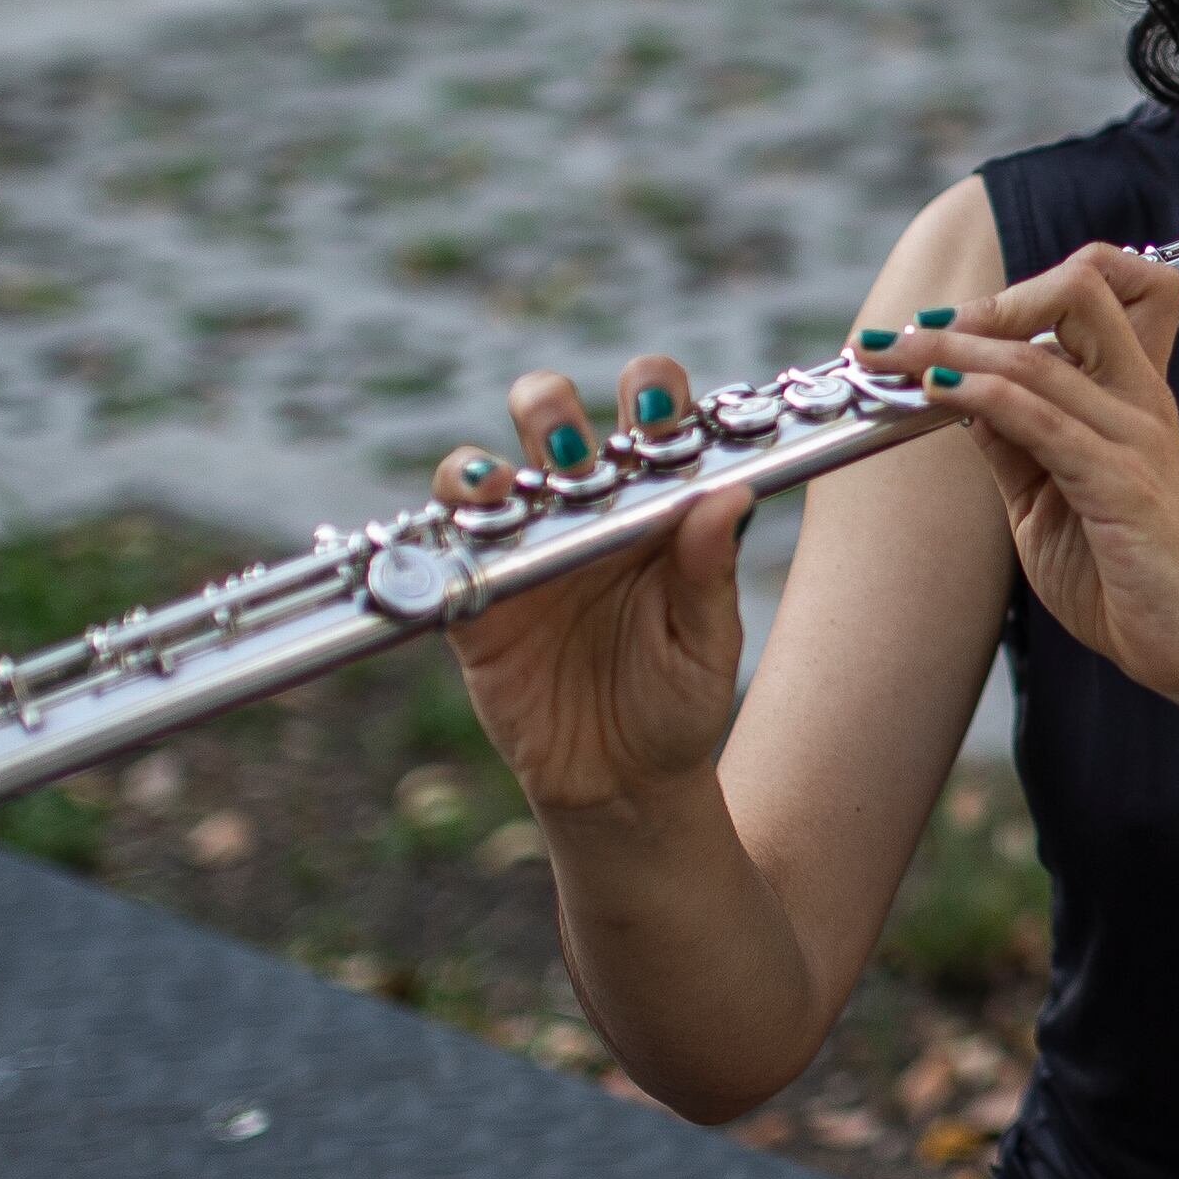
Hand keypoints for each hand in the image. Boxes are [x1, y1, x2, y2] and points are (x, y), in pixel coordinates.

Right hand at [427, 353, 752, 820]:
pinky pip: (447, 541)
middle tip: (578, 453)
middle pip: (554, 418)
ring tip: (515, 484)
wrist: (620, 786)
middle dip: (554, 407)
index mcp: (653, 507)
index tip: (658, 411)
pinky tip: (473, 521)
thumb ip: (710, 573)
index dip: (652, 392)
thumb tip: (730, 495)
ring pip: (491, 467)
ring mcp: (524, 546)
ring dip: (491, 460)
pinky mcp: (474, 596)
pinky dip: (449, 519)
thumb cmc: (677, 705)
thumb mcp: (706, 646)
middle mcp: (583, 510)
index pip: (653, 418)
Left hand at [909, 247, 1178, 733]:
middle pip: (1080, 289)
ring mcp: (1135, 436)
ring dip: (952, 348)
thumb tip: (959, 396)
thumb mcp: (1051, 498)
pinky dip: (980, 395)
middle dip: (989, 300)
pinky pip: (1042, 419)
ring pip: (1038, 356)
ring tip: (895, 355)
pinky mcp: (1123, 483)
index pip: (1103, 290)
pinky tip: (936, 389)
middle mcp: (1140, 399)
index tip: (947, 322)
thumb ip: (1015, 443)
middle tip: (918, 330)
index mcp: (1134, 395)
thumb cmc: (1131, 578)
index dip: (1022, 289)